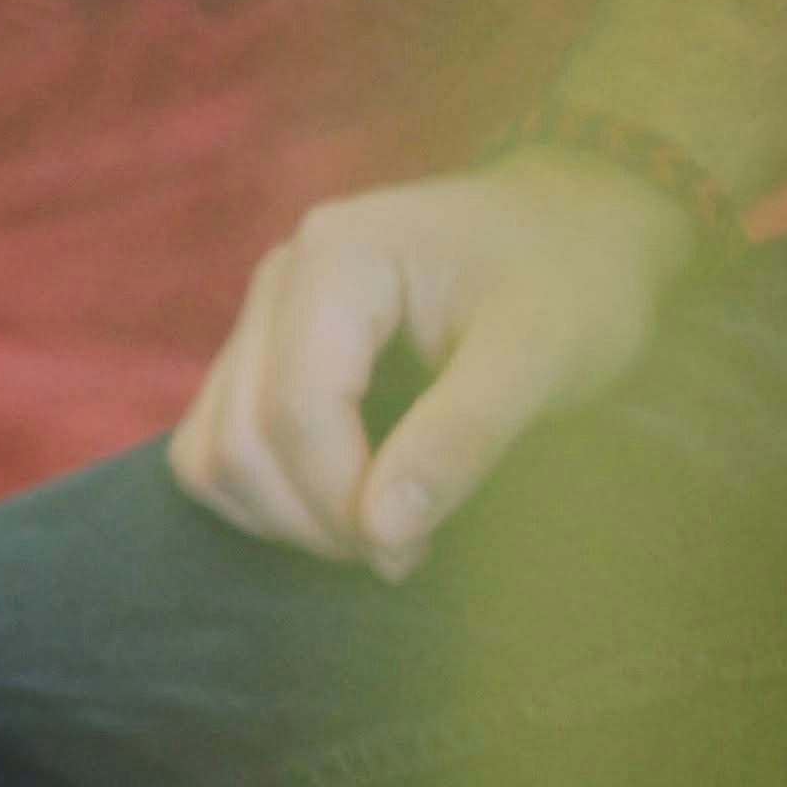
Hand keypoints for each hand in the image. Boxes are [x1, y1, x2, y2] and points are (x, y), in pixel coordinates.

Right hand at [168, 149, 702, 580]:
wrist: (574, 233)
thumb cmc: (571, 283)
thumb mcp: (540, 357)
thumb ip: (461, 438)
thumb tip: (380, 531)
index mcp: (337, 258)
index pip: (295, 410)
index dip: (340, 503)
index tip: (412, 553)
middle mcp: (279, 278)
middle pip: (241, 438)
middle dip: (313, 518)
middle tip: (402, 550)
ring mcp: (260, 316)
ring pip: (212, 451)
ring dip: (281, 517)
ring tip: (375, 530)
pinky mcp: (259, 354)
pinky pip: (216, 447)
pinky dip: (263, 499)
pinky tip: (339, 506)